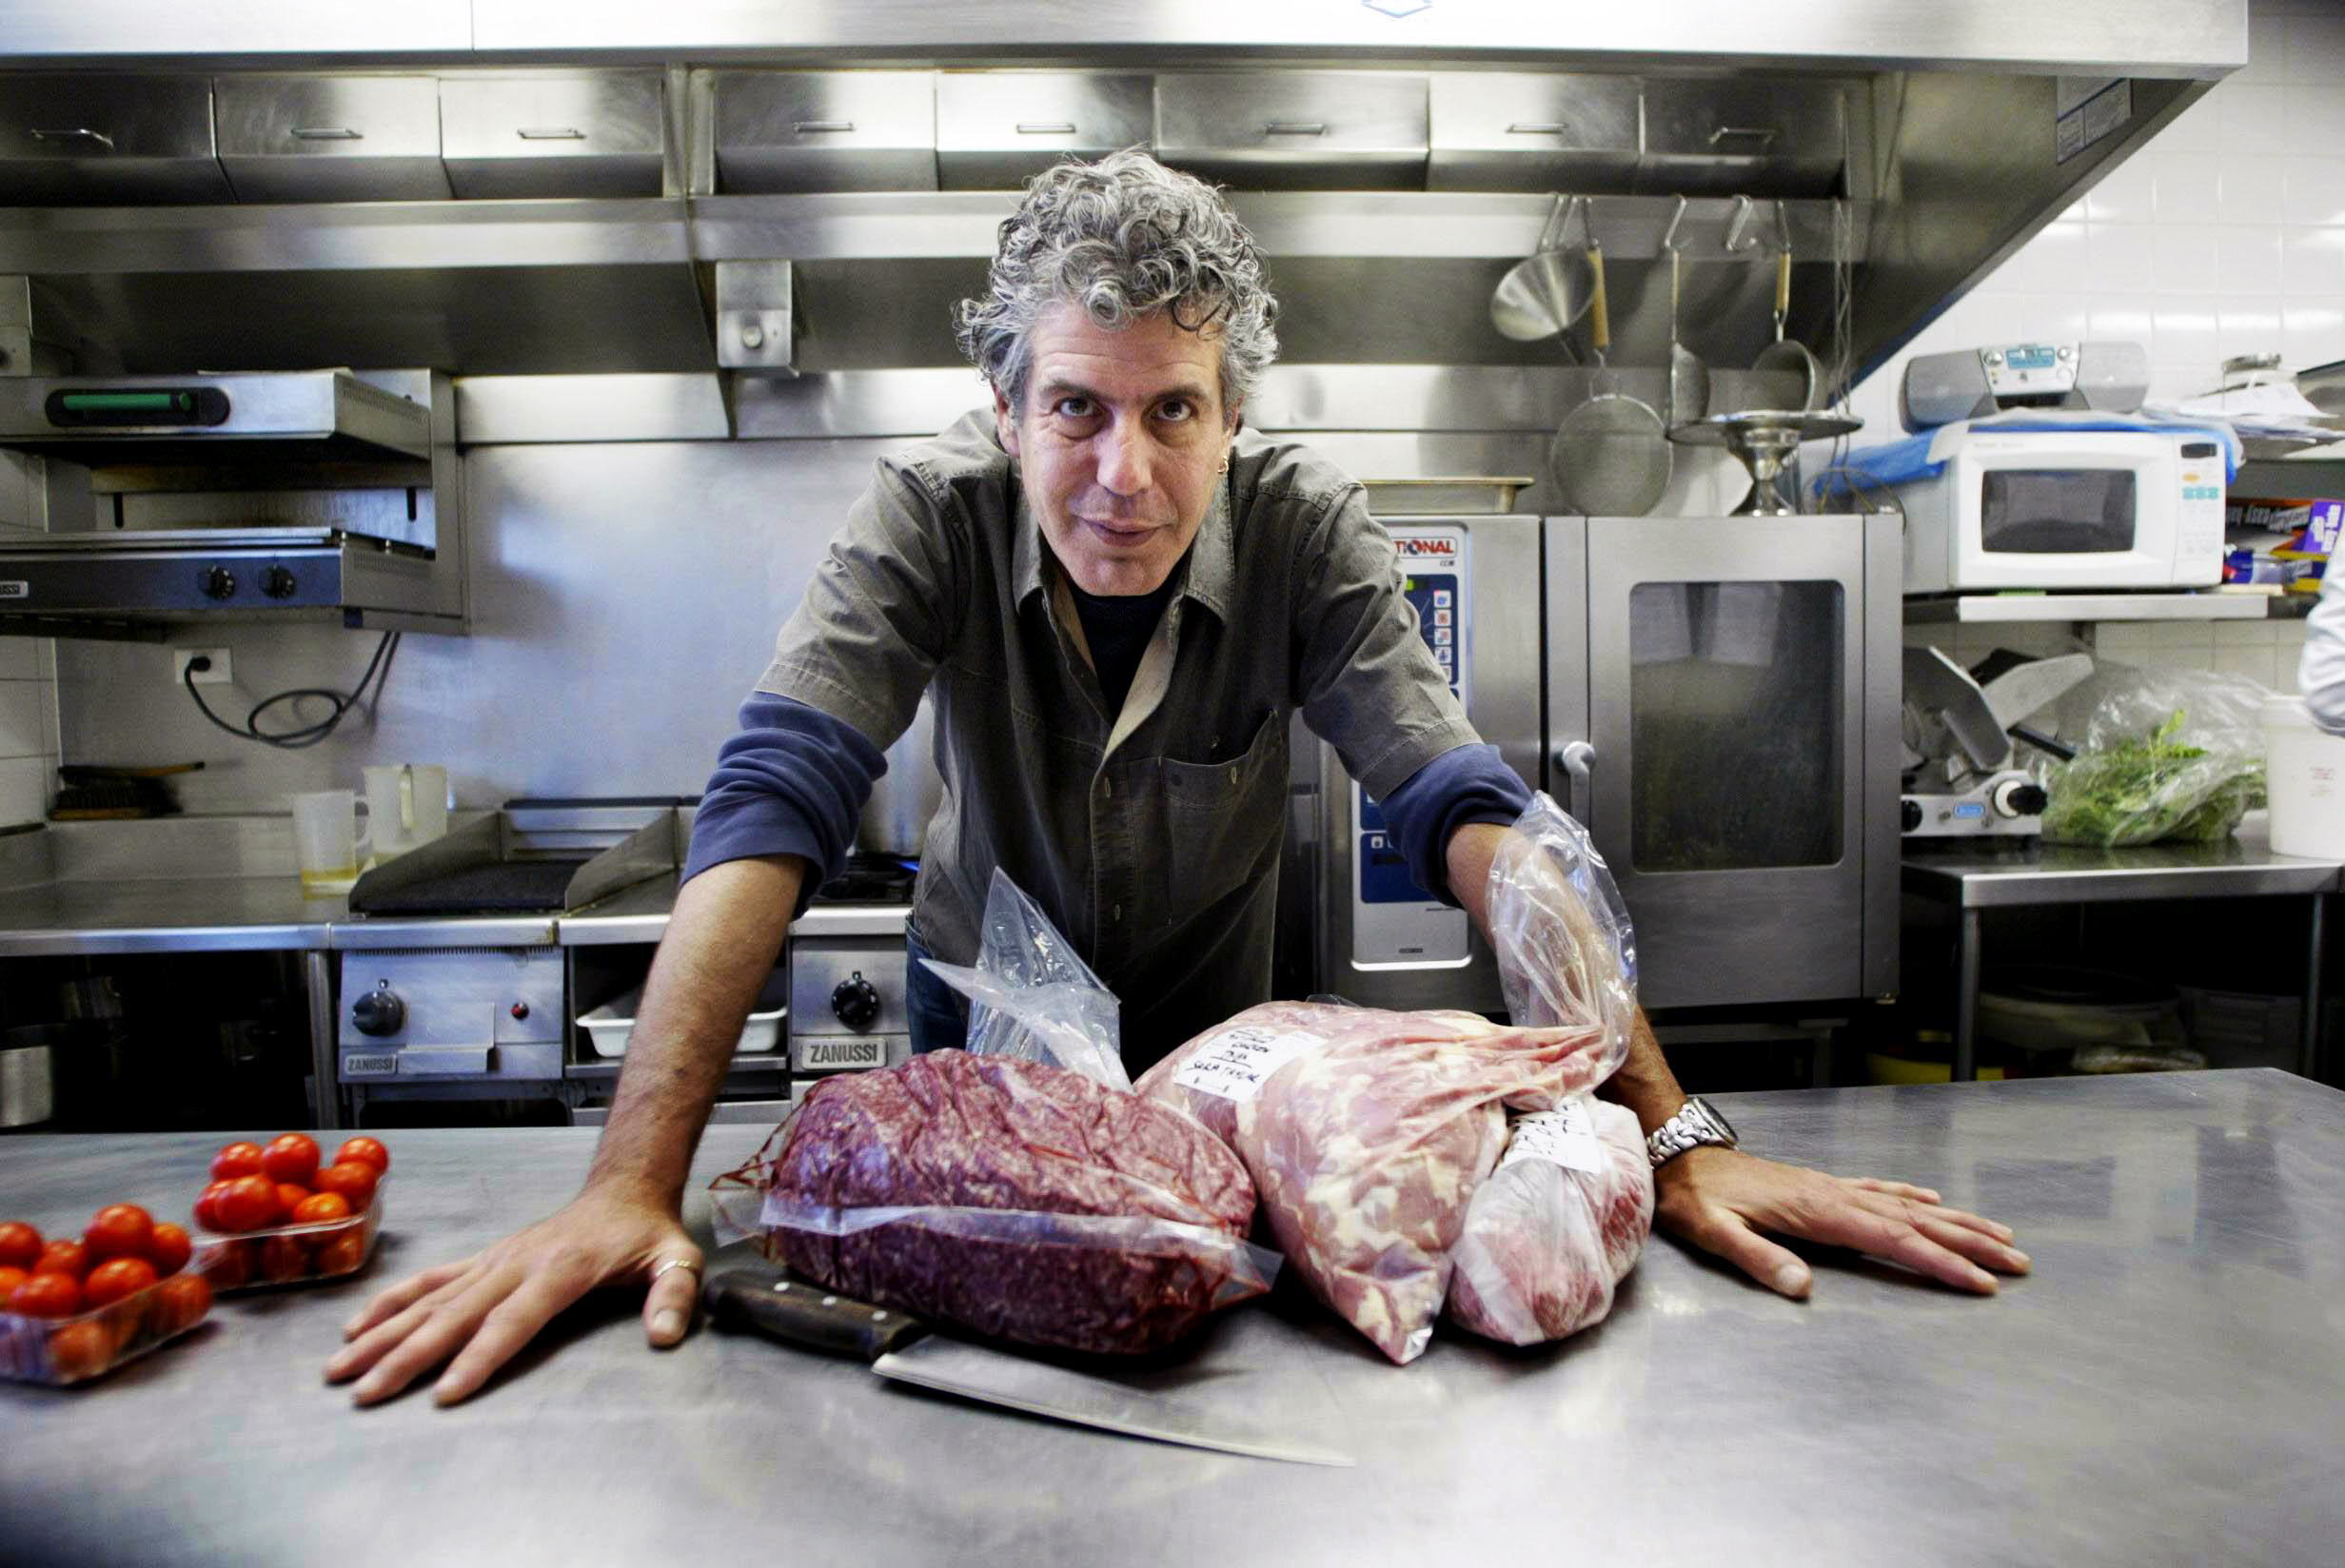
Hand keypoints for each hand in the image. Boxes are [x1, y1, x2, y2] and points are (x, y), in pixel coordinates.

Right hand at [323, 1183, 702, 1405]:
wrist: (622, 1190)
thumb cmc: (647, 1234)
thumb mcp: (677, 1260)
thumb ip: (673, 1297)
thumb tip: (665, 1335)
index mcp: (561, 1270)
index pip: (514, 1321)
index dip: (480, 1357)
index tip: (445, 1394)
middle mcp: (516, 1264)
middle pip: (455, 1315)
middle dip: (407, 1356)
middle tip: (365, 1393)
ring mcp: (493, 1260)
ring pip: (430, 1300)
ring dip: (383, 1334)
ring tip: (339, 1367)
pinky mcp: (483, 1258)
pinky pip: (430, 1280)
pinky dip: (391, 1301)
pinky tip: (356, 1326)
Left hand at [1653, 1146, 2029, 1298]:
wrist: (1679, 1157)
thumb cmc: (1695, 1199)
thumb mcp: (1715, 1232)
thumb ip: (1758, 1258)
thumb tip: (1803, 1288)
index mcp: (1820, 1212)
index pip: (1894, 1241)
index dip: (1941, 1263)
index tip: (1982, 1283)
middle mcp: (1836, 1195)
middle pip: (1918, 1221)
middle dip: (1970, 1243)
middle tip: (2020, 1262)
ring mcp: (1832, 1187)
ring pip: (1908, 1204)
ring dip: (1955, 1220)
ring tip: (1999, 1235)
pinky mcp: (1822, 1185)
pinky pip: (1881, 1189)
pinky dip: (1913, 1196)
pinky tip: (1934, 1199)